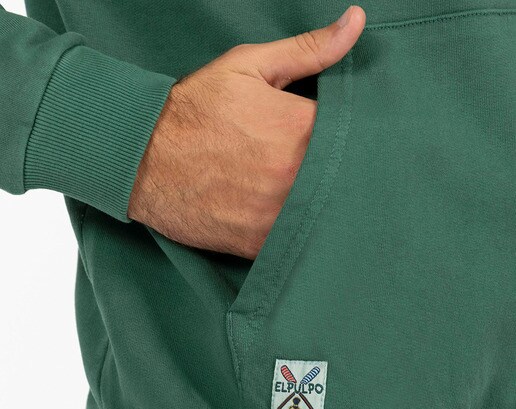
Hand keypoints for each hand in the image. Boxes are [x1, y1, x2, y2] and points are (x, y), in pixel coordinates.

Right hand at [127, 5, 365, 258]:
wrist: (138, 158)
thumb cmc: (193, 110)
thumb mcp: (248, 67)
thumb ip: (308, 49)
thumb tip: (356, 22)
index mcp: (300, 128)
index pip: (357, 136)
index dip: (359, 136)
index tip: (346, 136)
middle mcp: (294, 176)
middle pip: (346, 180)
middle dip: (344, 172)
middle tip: (329, 166)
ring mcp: (276, 215)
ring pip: (324, 215)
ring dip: (323, 204)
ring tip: (309, 190)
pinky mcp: (258, 244)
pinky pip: (295, 242)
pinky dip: (296, 230)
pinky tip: (287, 214)